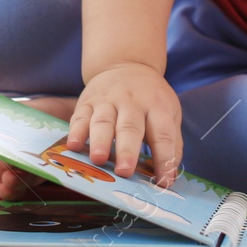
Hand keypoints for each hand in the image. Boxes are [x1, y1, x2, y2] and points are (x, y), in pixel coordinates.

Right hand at [67, 62, 182, 186]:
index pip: (163, 134)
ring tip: (98, 159)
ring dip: (100, 141)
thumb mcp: (170, 112)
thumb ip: (173, 142)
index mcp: (157, 106)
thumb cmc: (151, 97)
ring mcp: (108, 100)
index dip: (164, 158)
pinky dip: (76, 131)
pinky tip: (73, 146)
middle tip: (124, 171)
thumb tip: (169, 176)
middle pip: (130, 127)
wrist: (127, 64)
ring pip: (103, 121)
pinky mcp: (87, 101)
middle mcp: (132, 102)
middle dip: (127, 150)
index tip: (163, 182)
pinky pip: (80, 116)